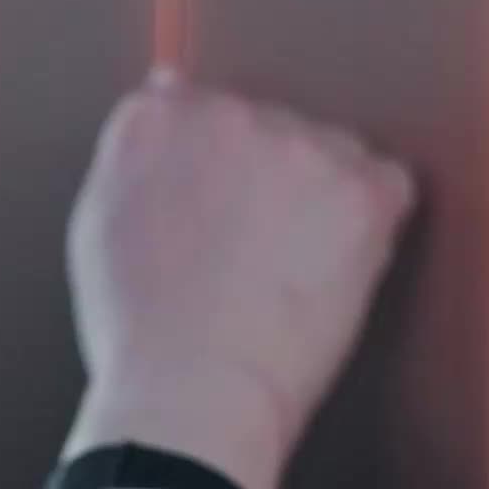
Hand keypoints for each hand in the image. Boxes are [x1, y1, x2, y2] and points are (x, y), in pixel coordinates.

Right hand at [62, 68, 417, 488]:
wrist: (190, 395)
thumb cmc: (140, 333)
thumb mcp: (99, 223)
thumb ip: (134, 151)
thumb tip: (167, 93)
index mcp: (155, 120)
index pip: (199, 110)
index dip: (218, 173)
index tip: (222, 218)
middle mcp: (227, 114)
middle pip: (271, 128)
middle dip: (272, 182)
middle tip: (256, 260)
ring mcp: (298, 147)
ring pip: (333, 155)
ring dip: (324, 200)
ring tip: (293, 275)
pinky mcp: (359, 190)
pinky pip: (389, 187)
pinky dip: (376, 228)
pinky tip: (337, 274)